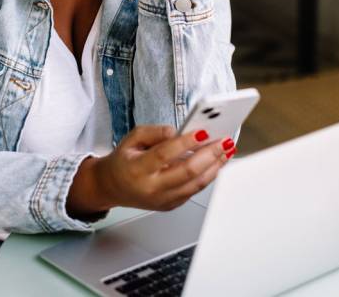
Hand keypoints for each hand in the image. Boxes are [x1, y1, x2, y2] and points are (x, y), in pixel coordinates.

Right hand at [68, 125, 233, 215]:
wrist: (111, 187)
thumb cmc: (123, 161)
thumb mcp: (130, 139)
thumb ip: (153, 132)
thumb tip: (177, 132)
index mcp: (138, 169)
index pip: (165, 155)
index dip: (185, 143)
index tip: (203, 132)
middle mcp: (151, 187)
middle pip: (187, 172)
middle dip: (210, 155)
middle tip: (224, 141)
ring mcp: (163, 199)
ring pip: (196, 184)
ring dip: (215, 166)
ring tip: (226, 151)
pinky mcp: (171, 205)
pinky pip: (194, 190)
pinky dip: (208, 175)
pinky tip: (215, 163)